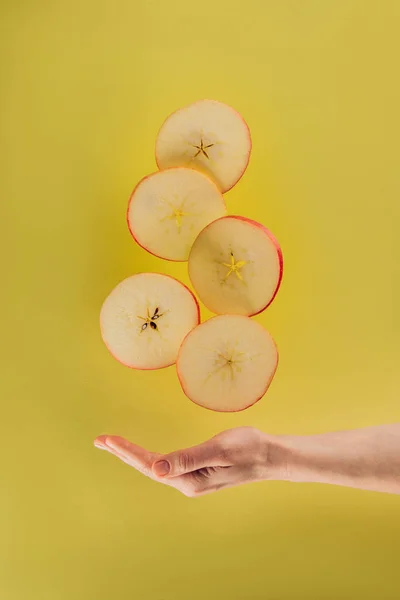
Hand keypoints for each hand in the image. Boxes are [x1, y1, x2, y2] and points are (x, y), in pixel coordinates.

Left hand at [94, 427, 283, 496]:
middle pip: (149, 468)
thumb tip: (157, 470)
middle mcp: (187, 484)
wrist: (270, 456)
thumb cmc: (249, 448)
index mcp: (190, 480)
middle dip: (123, 454)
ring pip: (156, 467)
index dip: (128, 452)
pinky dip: (149, 457)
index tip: (108, 440)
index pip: (151, 466)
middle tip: (100, 440)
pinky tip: (142, 454)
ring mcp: (192, 479)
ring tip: (113, 444)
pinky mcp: (197, 472)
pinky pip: (166, 465)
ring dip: (134, 455)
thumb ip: (188, 459)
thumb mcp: (219, 450)